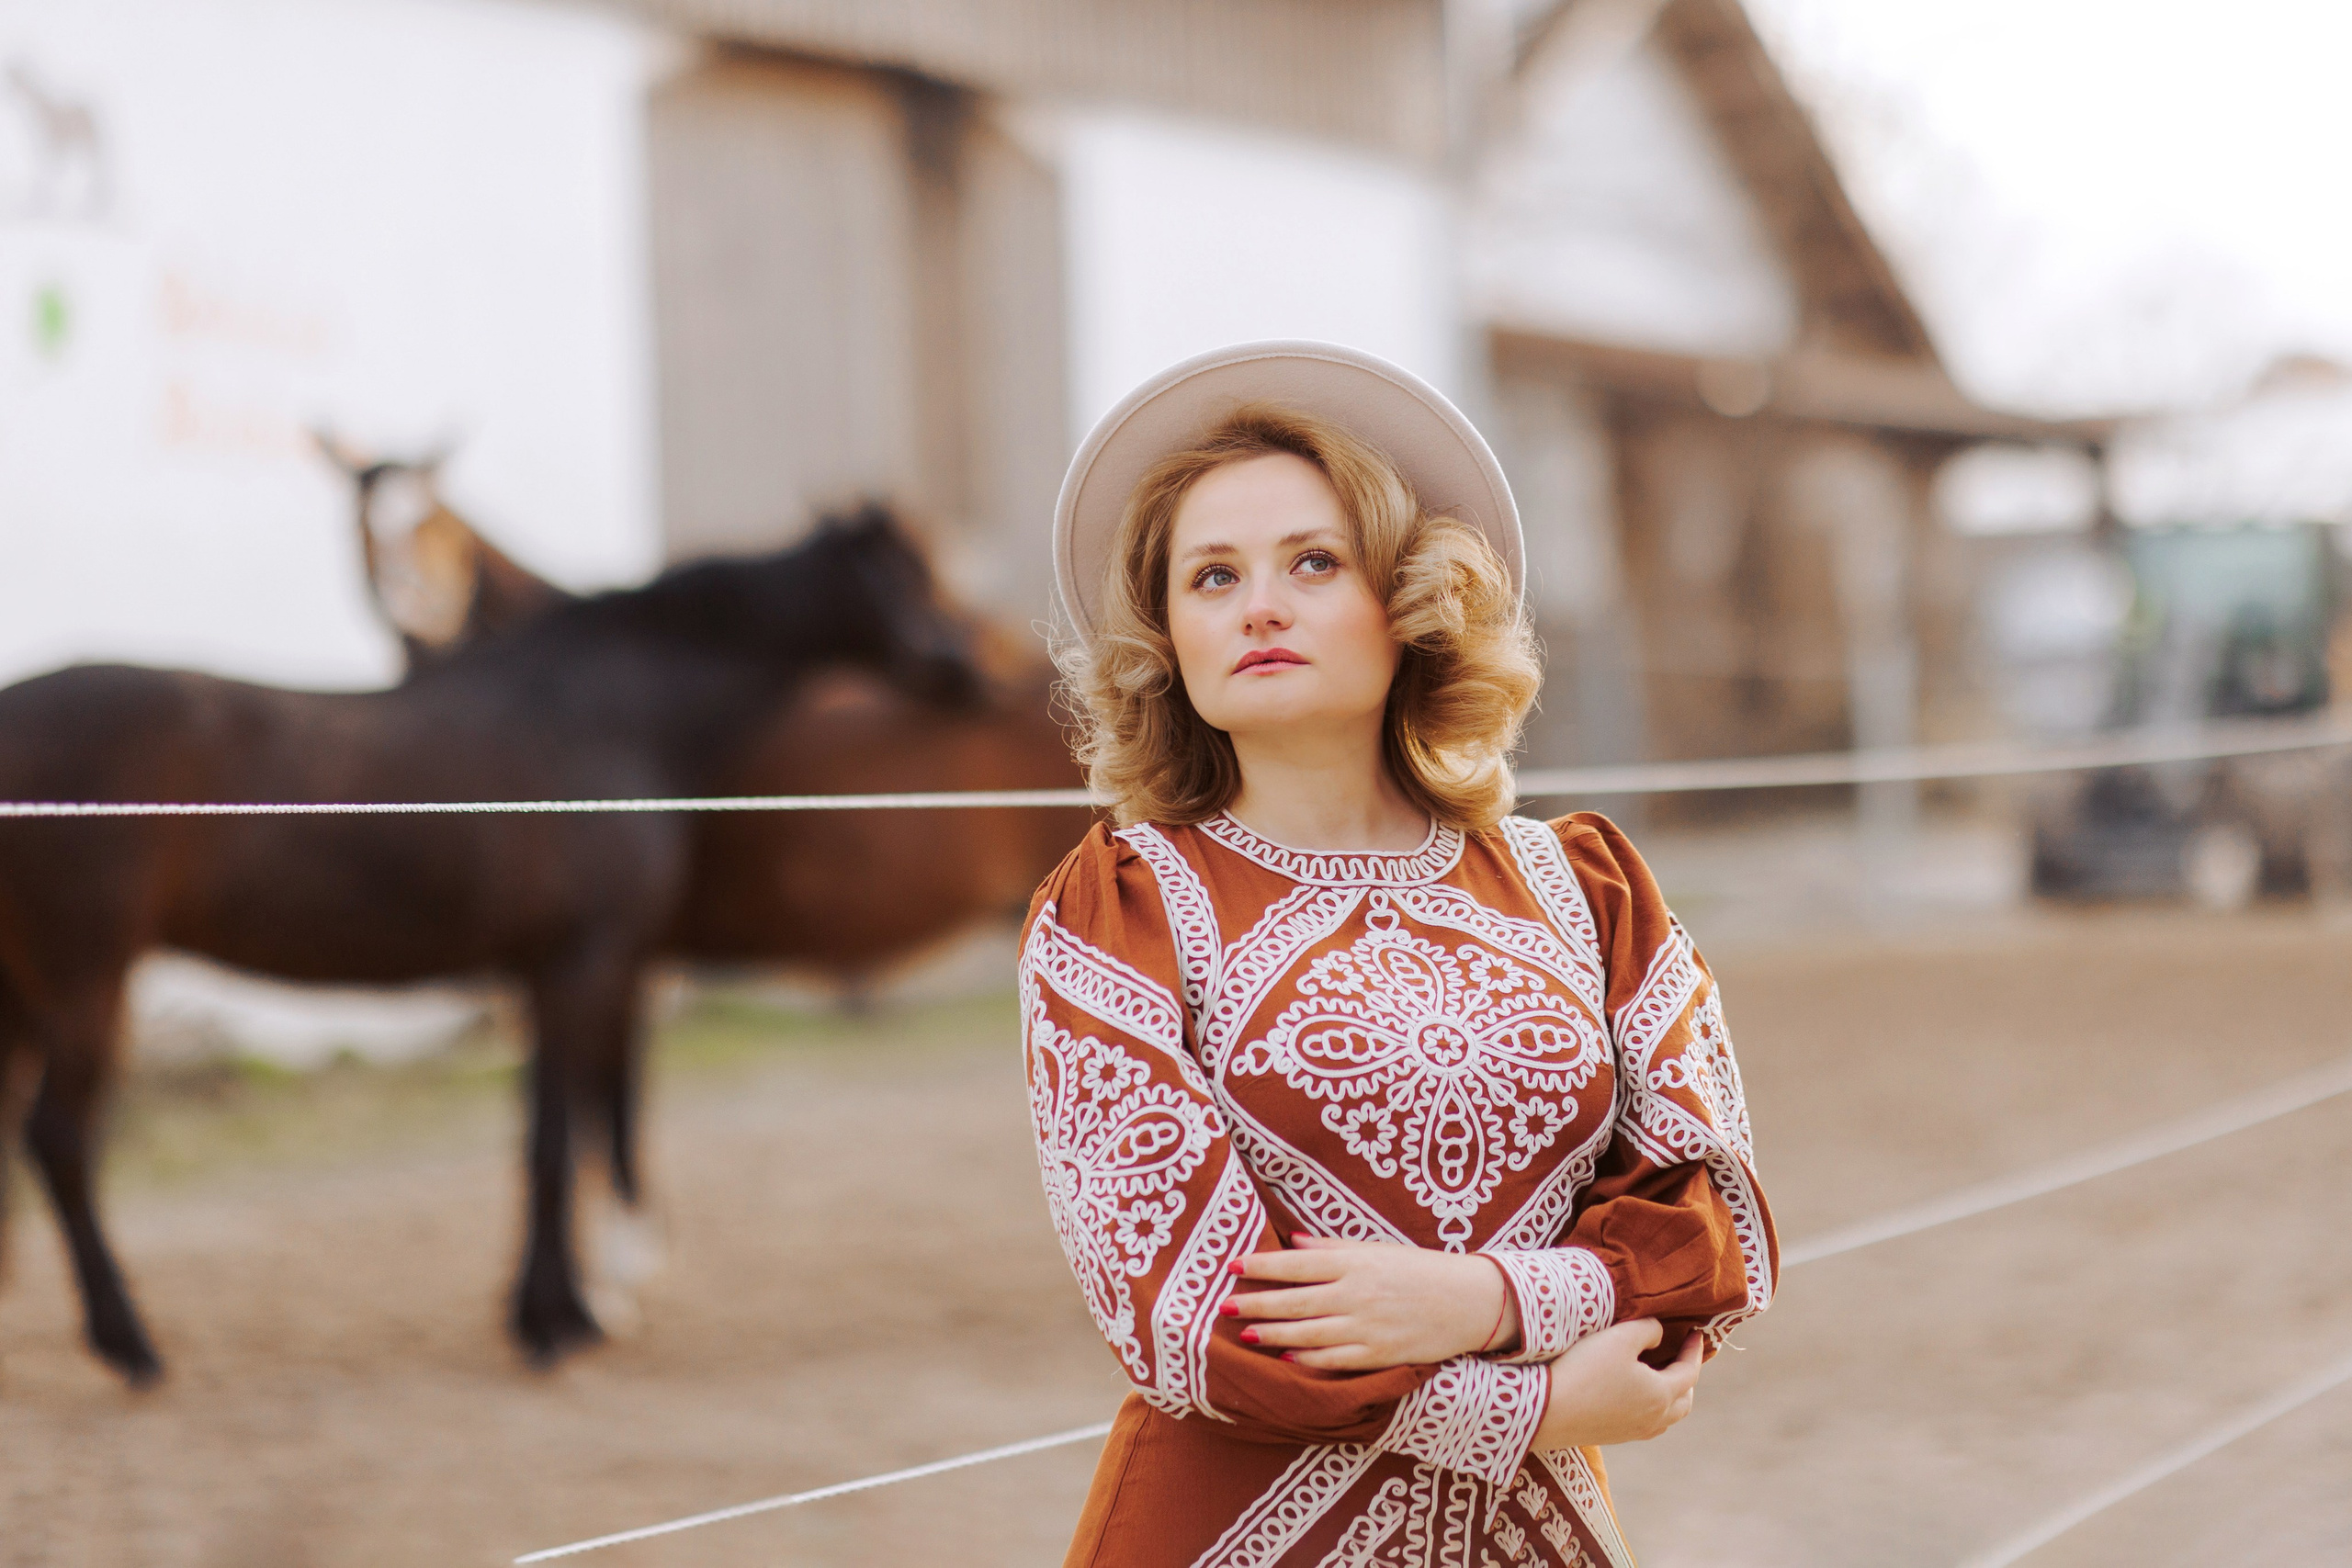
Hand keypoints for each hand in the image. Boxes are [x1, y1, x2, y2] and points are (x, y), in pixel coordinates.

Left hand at [1223, 1235, 1519, 1370]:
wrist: (1469, 1301)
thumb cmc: (1420, 1270)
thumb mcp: (1378, 1250)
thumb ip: (1334, 1249)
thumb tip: (1293, 1242)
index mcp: (1356, 1263)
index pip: (1298, 1263)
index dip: (1262, 1265)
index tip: (1232, 1266)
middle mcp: (1358, 1294)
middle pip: (1296, 1301)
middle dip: (1257, 1303)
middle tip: (1223, 1305)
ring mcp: (1368, 1327)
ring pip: (1310, 1333)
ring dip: (1274, 1334)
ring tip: (1245, 1334)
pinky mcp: (1380, 1354)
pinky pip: (1336, 1360)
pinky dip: (1309, 1361)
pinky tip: (1286, 1359)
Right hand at [1531, 1319, 1701, 1448]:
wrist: (1546, 1410)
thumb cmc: (1585, 1369)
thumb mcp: (1620, 1337)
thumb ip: (1648, 1330)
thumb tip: (1658, 1336)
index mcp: (1661, 1395)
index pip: (1690, 1372)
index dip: (1695, 1351)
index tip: (1697, 1333)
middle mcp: (1653, 1419)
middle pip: (1684, 1402)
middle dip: (1688, 1378)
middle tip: (1681, 1357)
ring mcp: (1633, 1432)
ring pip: (1667, 1417)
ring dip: (1671, 1397)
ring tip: (1661, 1377)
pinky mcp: (1613, 1437)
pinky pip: (1646, 1425)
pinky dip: (1652, 1409)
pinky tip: (1634, 1396)